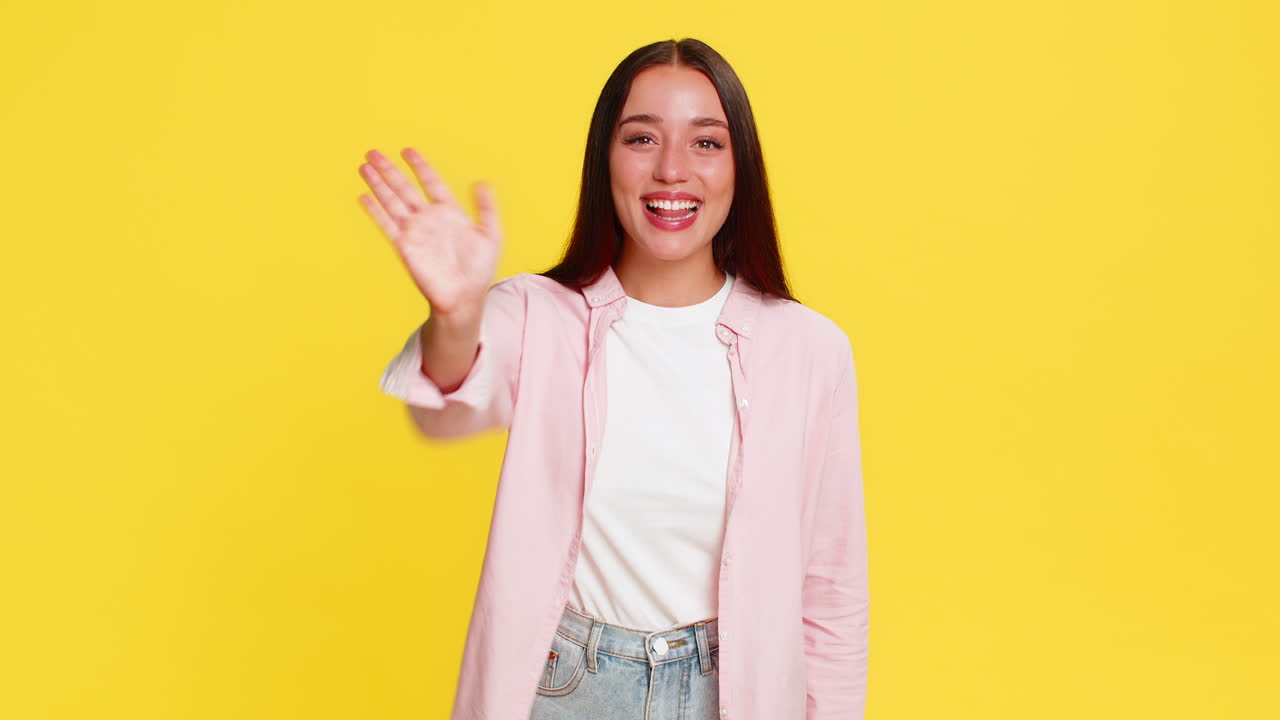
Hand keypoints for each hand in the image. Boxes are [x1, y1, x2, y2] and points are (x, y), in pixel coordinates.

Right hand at [358, 147, 501, 317]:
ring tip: (365, 166)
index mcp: (449, 213)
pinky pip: (387, 225)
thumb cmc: (480, 271)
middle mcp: (429, 219)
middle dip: (389, 170)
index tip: (408, 151)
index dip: (420, 167)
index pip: (431, 183)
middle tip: (374, 152)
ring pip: (392, 202)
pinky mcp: (404, 247)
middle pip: (405, 188)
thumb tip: (483, 182)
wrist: (464, 298)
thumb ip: (487, 208)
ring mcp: (415, 232)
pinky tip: (365, 196)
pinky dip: (376, 211)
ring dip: (378, 184)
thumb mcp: (491, 236)